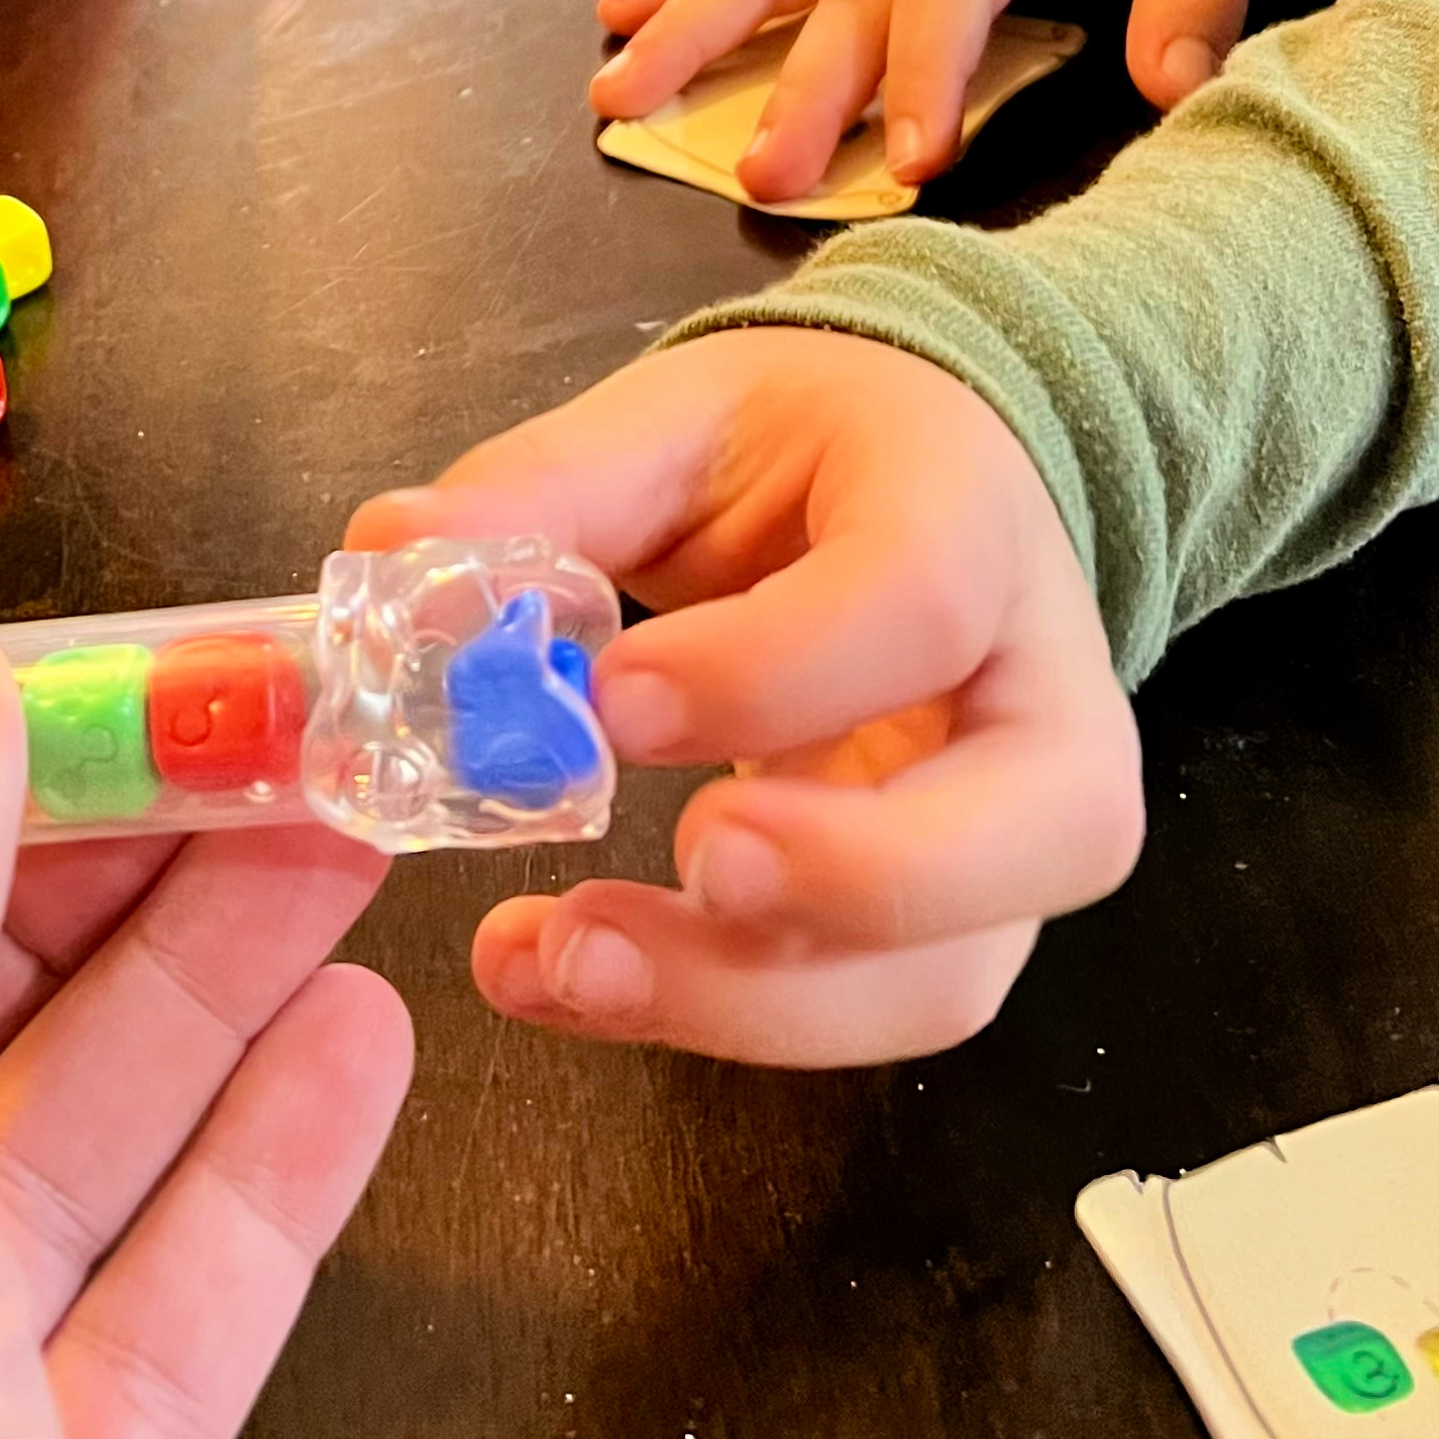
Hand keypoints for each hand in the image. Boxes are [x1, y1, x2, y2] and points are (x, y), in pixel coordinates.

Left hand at [349, 330, 1141, 1066]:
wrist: (913, 491)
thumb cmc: (801, 450)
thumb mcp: (676, 423)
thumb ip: (544, 487)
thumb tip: (391, 551)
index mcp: (974, 515)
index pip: (920, 604)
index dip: (769, 671)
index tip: (610, 701)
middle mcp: (1047, 690)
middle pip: (1039, 829)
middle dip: (846, 880)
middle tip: (679, 866)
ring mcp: (1020, 832)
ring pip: (950, 971)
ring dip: (751, 997)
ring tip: (560, 960)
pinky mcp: (956, 926)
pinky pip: (867, 1010)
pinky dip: (717, 1016)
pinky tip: (568, 978)